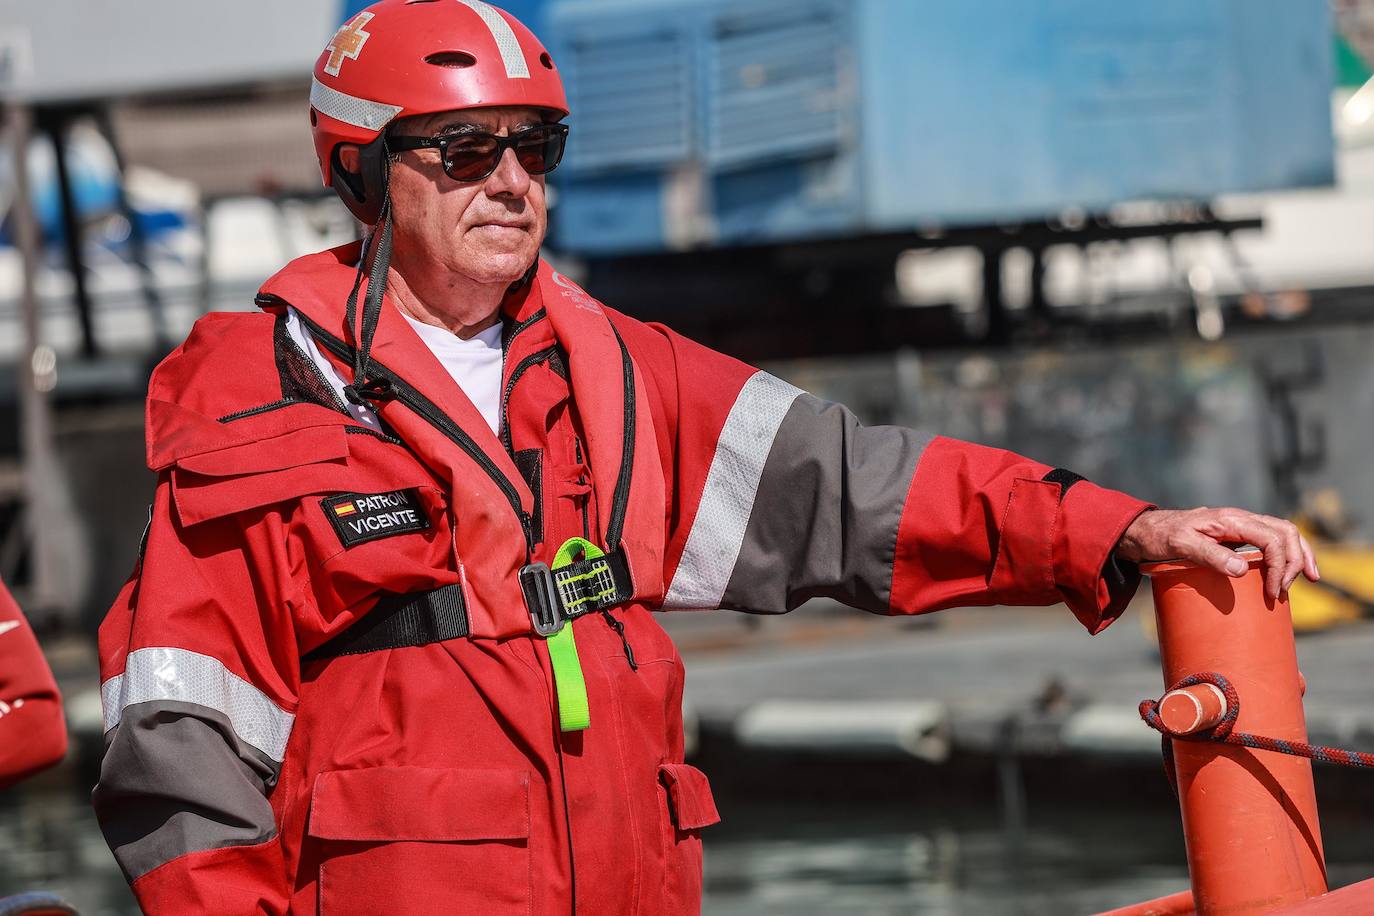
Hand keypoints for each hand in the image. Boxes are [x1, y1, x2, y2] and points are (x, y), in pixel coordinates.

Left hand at [1116, 507, 1319, 599]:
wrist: (1146, 529)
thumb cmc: (1161, 537)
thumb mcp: (1181, 545)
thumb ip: (1209, 555)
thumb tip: (1242, 570)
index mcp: (1231, 520)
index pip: (1272, 538)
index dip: (1280, 565)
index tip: (1273, 591)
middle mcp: (1241, 520)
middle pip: (1286, 532)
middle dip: (1296, 560)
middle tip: (1286, 590)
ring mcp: (1241, 526)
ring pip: (1284, 534)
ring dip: (1299, 555)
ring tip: (1309, 578)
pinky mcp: (1238, 536)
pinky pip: (1271, 541)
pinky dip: (1286, 554)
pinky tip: (1289, 571)